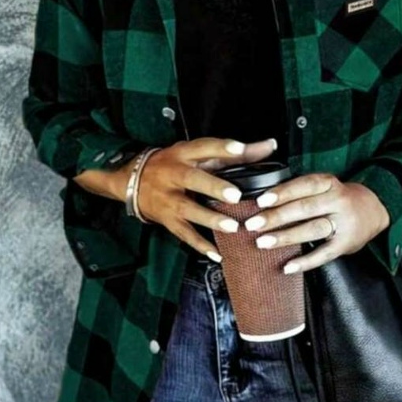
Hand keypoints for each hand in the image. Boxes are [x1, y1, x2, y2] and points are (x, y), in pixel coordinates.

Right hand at [134, 136, 278, 260]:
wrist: (132, 182)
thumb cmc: (174, 164)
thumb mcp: (198, 154)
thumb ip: (235, 153)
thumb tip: (270, 146)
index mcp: (184, 154)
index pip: (204, 147)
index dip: (221, 147)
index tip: (240, 148)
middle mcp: (174, 174)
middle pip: (193, 179)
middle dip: (213, 187)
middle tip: (236, 195)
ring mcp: (169, 199)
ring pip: (188, 210)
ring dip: (210, 219)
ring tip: (232, 227)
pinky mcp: (167, 220)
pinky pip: (184, 234)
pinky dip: (200, 246)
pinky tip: (217, 255)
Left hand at [242, 173, 390, 273]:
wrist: (376, 210)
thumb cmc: (339, 199)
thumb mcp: (325, 187)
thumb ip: (301, 191)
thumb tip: (263, 202)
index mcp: (330, 184)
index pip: (304, 185)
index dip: (282, 192)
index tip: (261, 201)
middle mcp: (338, 202)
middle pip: (304, 208)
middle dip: (276, 217)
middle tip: (252, 224)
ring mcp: (343, 224)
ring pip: (312, 230)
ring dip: (285, 237)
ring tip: (262, 242)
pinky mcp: (345, 245)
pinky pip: (323, 254)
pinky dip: (305, 262)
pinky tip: (287, 267)